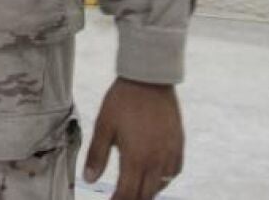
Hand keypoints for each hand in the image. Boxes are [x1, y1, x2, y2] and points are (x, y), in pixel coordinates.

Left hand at [84, 78, 184, 199]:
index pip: (127, 193)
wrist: (149, 80)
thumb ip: (96, 155)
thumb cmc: (122, 101)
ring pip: (161, 186)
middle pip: (145, 194)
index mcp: (135, 158)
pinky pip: (174, 172)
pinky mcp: (179, 145)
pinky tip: (154, 177)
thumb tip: (89, 179)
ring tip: (134, 191)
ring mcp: (170, 153)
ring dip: (147, 192)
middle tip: (120, 198)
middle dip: (132, 199)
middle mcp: (156, 160)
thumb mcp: (103, 126)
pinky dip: (163, 180)